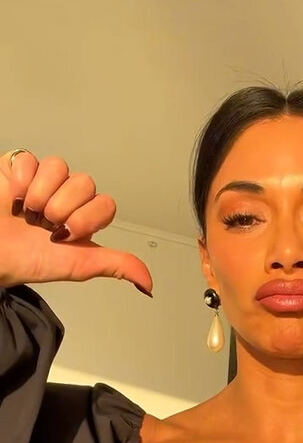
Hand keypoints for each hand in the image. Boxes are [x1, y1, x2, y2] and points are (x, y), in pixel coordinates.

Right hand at [0, 150, 152, 295]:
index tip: (66, 235)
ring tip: (28, 213)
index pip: (105, 203)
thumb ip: (116, 265)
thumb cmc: (29, 261)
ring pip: (58, 166)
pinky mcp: (17, 168)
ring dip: (42, 194)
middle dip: (62, 208)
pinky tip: (14, 198)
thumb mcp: (78, 266)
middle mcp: (66, 196)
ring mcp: (42, 180)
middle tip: (45, 225)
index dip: (87, 218)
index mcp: (84, 217)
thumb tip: (148, 284)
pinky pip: (29, 159)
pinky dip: (21, 180)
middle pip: (84, 183)